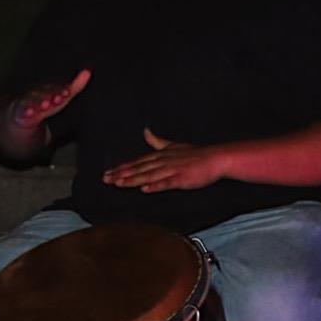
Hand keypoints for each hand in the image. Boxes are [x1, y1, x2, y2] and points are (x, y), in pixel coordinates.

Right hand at [9, 68, 90, 128]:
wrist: (23, 111)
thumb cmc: (47, 101)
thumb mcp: (62, 95)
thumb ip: (76, 85)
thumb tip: (88, 72)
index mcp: (50, 89)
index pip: (57, 89)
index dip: (62, 91)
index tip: (67, 93)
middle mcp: (39, 93)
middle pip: (45, 94)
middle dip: (51, 96)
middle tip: (58, 98)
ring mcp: (29, 101)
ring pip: (34, 101)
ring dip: (39, 102)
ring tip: (45, 104)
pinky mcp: (21, 111)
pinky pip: (23, 111)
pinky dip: (26, 111)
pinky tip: (30, 112)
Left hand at [102, 128, 225, 192]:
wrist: (215, 158)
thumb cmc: (195, 154)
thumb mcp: (173, 145)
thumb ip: (157, 141)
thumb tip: (145, 131)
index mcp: (160, 155)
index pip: (137, 162)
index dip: (122, 167)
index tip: (108, 172)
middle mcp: (163, 161)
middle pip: (139, 169)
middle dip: (121, 174)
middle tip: (105, 179)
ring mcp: (172, 170)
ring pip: (149, 175)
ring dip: (133, 179)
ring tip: (119, 183)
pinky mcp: (182, 178)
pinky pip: (167, 182)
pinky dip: (156, 185)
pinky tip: (145, 189)